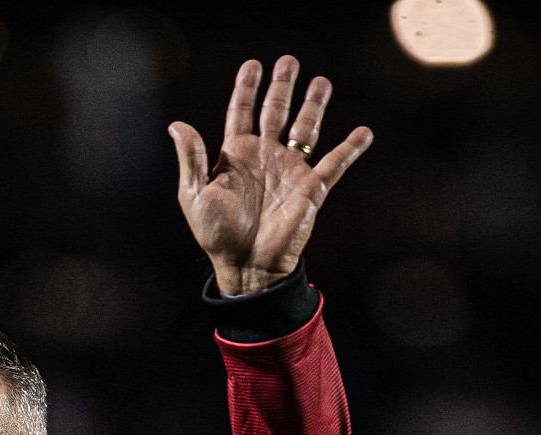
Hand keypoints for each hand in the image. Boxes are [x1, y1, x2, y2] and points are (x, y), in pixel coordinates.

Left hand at [170, 56, 372, 295]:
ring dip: (314, 106)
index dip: (247, 88)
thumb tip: (176, 125)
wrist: (247, 267)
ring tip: (322, 82)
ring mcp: (289, 171)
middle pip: (276, 112)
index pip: (241, 112)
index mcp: (235, 156)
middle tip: (290, 61)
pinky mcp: (311, 189)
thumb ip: (191, 158)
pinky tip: (364, 132)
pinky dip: (351, 149)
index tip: (253, 64)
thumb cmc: (218, 236)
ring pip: (305, 129)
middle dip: (283, 86)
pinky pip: (335, 164)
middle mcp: (264, 157)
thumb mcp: (194, 196)